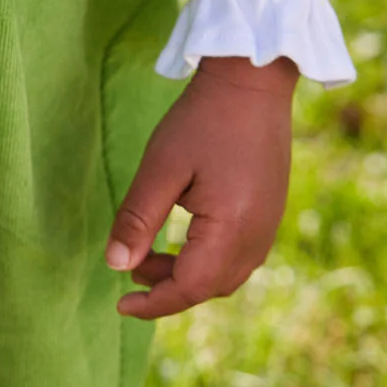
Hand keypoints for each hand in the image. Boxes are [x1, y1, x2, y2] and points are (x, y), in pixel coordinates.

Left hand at [106, 55, 296, 320]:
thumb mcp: (160, 167)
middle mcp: (259, 237)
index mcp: (232, 229)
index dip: (154, 303)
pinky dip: (206, 260)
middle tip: (130, 270)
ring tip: (148, 254)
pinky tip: (182, 240)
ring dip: (187, 275)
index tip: (120, 305)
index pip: (190, 287)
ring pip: (225, 275)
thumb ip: (137, 219)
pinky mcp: (271, 213)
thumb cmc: (203, 119)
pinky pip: (239, 256)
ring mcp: (270, 226)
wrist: (253, 81)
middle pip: (210, 287)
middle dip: (167, 288)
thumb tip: (116, 265)